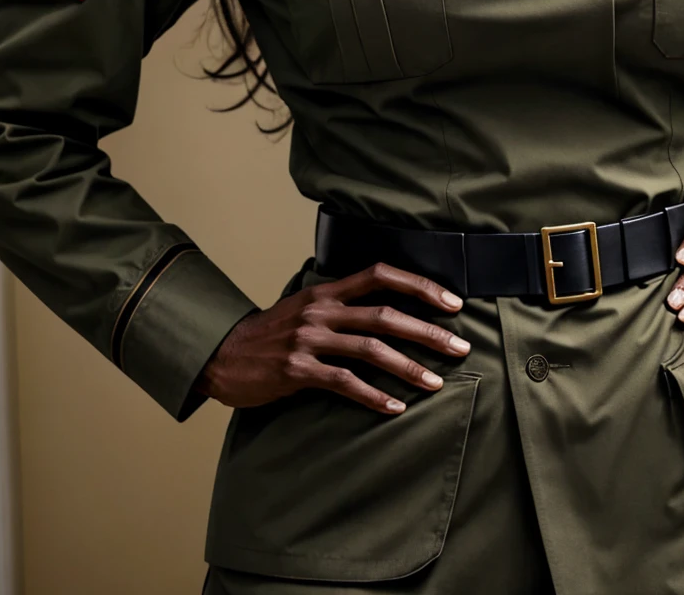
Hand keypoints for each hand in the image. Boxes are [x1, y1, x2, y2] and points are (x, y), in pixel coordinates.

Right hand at [197, 263, 469, 414]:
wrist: (223, 354)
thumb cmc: (272, 334)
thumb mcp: (307, 307)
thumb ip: (343, 305)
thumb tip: (391, 310)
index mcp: (327, 290)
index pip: (381, 275)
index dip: (420, 285)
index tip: (453, 302)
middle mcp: (321, 310)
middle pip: (384, 315)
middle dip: (427, 331)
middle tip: (460, 345)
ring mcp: (308, 339)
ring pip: (369, 349)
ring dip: (408, 366)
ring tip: (436, 382)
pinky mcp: (296, 369)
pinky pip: (343, 382)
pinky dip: (373, 396)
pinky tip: (395, 407)